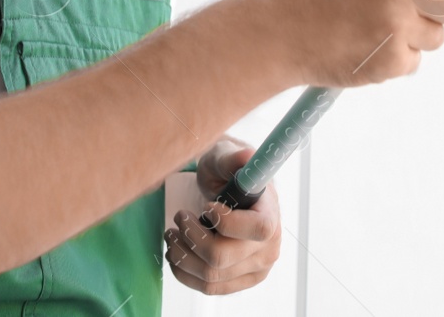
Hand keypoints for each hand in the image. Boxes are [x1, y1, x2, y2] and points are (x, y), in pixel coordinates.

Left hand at [164, 138, 280, 294]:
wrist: (230, 192)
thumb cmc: (227, 172)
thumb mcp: (225, 158)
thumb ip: (232, 158)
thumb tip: (246, 156)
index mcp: (271, 215)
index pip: (258, 229)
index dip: (225, 221)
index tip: (207, 205)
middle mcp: (269, 247)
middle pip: (222, 258)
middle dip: (190, 237)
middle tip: (179, 217)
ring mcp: (255, 269)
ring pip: (210, 276)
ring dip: (181, 255)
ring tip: (171, 233)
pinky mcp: (239, 281)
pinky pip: (208, 287)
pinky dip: (184, 272)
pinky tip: (177, 252)